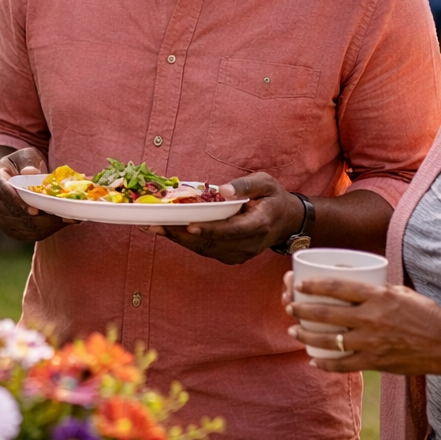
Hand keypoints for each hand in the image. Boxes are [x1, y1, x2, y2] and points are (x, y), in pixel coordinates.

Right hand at [0, 147, 66, 242]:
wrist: (5, 180)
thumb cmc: (18, 165)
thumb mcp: (24, 156)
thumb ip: (28, 162)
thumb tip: (32, 172)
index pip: (4, 193)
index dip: (18, 203)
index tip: (35, 211)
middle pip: (17, 215)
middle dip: (42, 218)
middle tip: (64, 215)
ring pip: (24, 228)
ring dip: (47, 226)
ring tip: (67, 219)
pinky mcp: (9, 229)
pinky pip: (28, 235)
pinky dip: (45, 231)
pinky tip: (59, 224)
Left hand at [144, 172, 302, 264]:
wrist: (285, 221)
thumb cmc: (273, 198)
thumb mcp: (265, 182)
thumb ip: (245, 185)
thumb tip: (223, 190)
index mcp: (259, 225)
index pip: (231, 230)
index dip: (209, 230)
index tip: (189, 225)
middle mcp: (249, 245)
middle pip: (212, 243)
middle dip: (182, 235)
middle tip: (156, 225)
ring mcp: (240, 254)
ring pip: (205, 250)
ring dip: (179, 239)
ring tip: (155, 228)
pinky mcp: (232, 257)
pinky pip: (206, 251)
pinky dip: (187, 242)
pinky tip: (169, 232)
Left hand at [283, 271, 440, 374]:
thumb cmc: (427, 315)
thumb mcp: (401, 292)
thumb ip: (377, 290)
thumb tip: (355, 285)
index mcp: (377, 296)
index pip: (337, 287)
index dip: (313, 285)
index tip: (299, 285)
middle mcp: (371, 317)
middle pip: (325, 313)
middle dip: (301, 310)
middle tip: (290, 308)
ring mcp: (371, 342)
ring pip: (328, 340)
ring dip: (306, 335)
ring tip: (294, 331)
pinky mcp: (376, 362)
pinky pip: (343, 365)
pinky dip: (325, 364)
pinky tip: (314, 360)